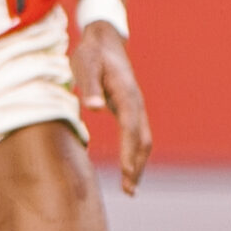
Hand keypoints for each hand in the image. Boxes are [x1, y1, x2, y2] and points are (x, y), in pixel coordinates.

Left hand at [72, 21, 152, 195]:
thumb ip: (90, 84)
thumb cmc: (92, 52)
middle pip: (143, 139)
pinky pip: (139, 135)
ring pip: (144, 139)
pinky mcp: (132, 108)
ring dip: (138, 163)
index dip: (129, 151)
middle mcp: (136, 101)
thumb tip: (94, 107)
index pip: (131, 127)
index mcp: (126, 93)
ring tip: (129, 187)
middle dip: (137, 165)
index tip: (125, 173)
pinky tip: (129, 166)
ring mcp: (136, 105)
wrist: (105, 39)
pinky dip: (136, 153)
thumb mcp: (86, 63)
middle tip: (128, 190)